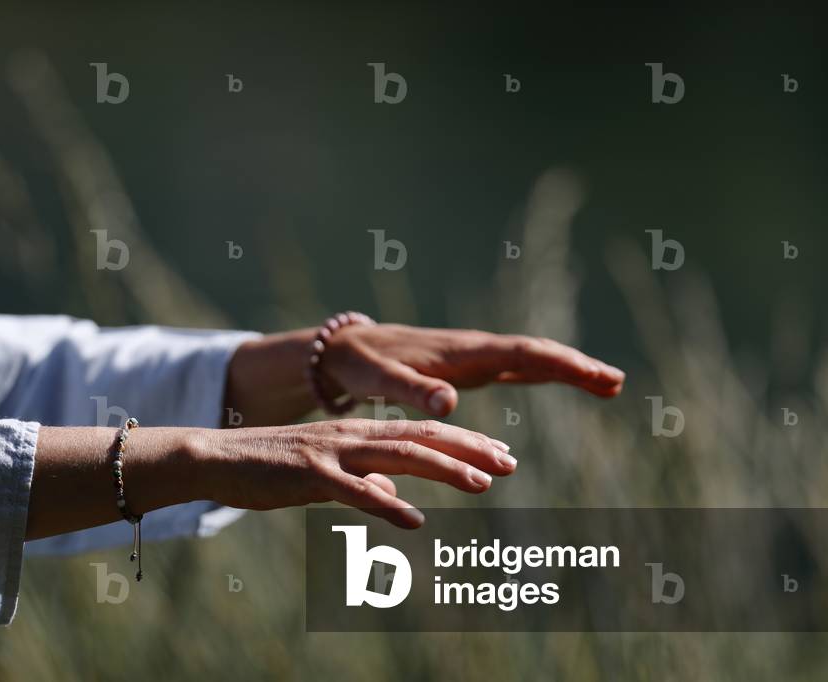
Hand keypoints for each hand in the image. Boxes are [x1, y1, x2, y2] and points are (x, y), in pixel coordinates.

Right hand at [190, 418, 516, 528]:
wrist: (215, 456)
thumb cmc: (269, 467)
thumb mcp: (323, 473)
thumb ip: (361, 482)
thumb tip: (395, 496)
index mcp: (356, 434)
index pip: (420, 433)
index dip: (463, 442)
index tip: (499, 452)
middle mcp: (350, 437)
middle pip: (420, 438)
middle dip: (468, 448)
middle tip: (510, 461)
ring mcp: (331, 454)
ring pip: (397, 456)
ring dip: (442, 468)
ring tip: (481, 482)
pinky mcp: (308, 475)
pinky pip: (352, 491)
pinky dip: (385, 503)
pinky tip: (412, 519)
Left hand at [319, 324, 624, 416]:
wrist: (346, 351)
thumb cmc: (362, 366)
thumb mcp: (381, 381)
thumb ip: (413, 390)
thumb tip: (450, 403)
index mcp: (460, 352)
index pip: (520, 353)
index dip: (559, 362)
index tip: (595, 373)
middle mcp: (473, 350)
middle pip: (536, 353)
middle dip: (576, 365)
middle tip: (617, 382)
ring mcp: (474, 358)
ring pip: (531, 360)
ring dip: (569, 370)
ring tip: (610, 385)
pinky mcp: (468, 369)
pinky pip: (516, 369)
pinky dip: (545, 374)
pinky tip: (566, 381)